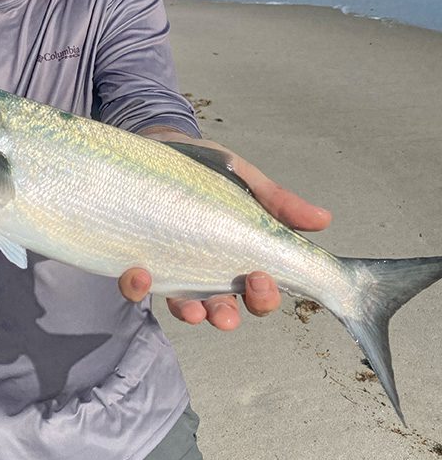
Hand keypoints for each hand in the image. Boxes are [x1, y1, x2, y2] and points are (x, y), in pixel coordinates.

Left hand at [118, 149, 330, 328]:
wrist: (164, 144)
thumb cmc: (210, 169)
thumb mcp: (247, 181)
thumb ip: (278, 203)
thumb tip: (324, 220)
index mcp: (240, 258)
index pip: (259, 293)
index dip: (264, 296)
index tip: (260, 278)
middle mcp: (207, 272)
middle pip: (226, 310)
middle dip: (228, 315)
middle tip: (227, 312)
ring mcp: (173, 269)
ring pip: (184, 307)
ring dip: (188, 314)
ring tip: (191, 310)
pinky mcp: (139, 259)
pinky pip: (136, 285)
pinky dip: (137, 286)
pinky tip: (139, 273)